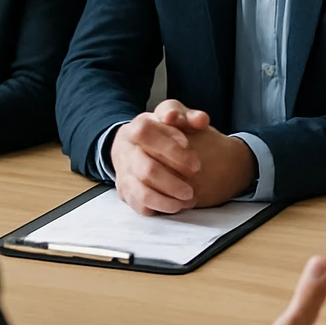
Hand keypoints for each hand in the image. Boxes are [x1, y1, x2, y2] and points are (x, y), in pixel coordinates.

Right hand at [110, 100, 255, 213]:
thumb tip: (201, 120)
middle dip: (174, 181)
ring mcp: (124, 173)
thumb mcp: (176, 117)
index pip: (146, 134)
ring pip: (141, 192)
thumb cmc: (163, 131)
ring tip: (189, 199)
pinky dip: (160, 208)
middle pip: (147, 170)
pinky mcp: (125, 191)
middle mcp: (126, 151)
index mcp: (137, 128)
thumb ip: (190, 117)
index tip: (194, 160)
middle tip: (194, 186)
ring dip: (168, 199)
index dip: (170, 147)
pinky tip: (177, 205)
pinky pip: (139, 205)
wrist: (137, 144)